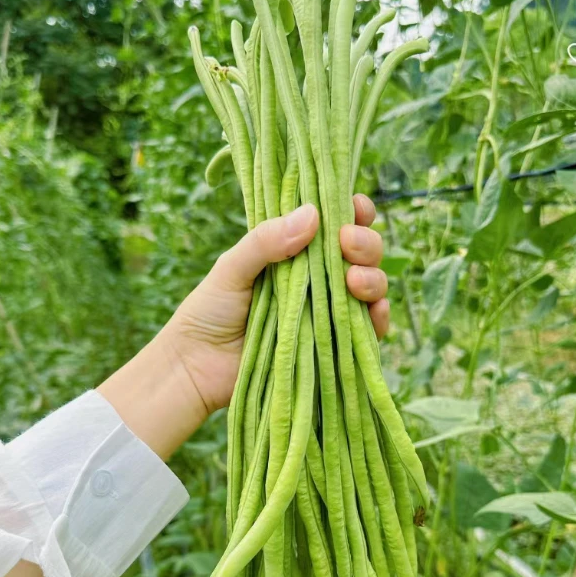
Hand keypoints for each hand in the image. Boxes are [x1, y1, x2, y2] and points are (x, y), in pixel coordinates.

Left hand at [163, 194, 388, 414]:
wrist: (197, 368)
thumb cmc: (208, 312)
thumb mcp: (232, 267)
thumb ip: (266, 241)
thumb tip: (312, 214)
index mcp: (294, 250)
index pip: (334, 222)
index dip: (353, 211)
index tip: (354, 208)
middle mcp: (316, 277)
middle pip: (360, 251)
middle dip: (365, 243)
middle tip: (347, 244)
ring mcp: (326, 311)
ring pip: (370, 286)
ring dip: (372, 278)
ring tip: (353, 281)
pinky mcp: (332, 345)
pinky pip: (367, 330)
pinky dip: (378, 318)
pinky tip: (374, 311)